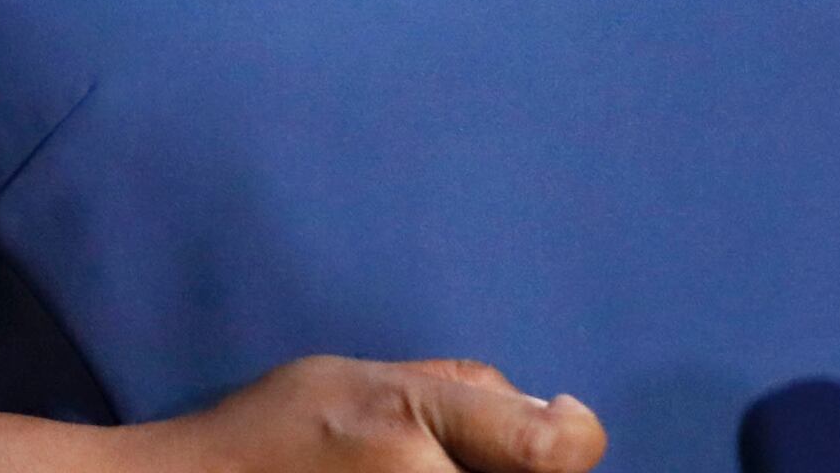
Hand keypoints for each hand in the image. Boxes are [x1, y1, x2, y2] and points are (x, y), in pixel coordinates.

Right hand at [121, 356, 604, 472]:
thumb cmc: (269, 434)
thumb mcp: (361, 375)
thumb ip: (461, 387)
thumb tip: (552, 410)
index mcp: (408, 432)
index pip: (555, 450)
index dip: (570, 434)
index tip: (559, 426)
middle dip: (515, 466)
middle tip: (459, 453)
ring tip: (418, 467)